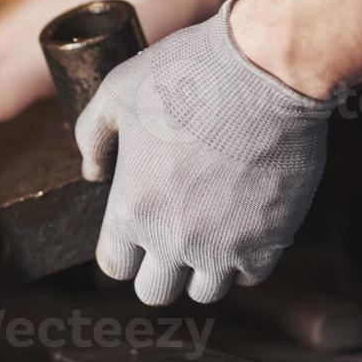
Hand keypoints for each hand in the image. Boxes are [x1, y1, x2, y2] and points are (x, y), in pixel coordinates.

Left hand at [75, 0, 331, 305]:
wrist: (265, 71)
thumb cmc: (188, 75)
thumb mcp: (118, 91)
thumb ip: (93, 135)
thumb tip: (91, 170)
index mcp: (131, 209)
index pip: (114, 266)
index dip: (123, 250)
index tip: (137, 229)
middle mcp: (173, 239)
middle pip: (155, 291)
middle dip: (160, 269)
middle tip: (173, 232)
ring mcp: (223, 246)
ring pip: (207, 291)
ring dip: (205, 267)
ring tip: (211, 229)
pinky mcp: (269, 241)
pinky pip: (252, 275)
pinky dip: (247, 258)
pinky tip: (245, 223)